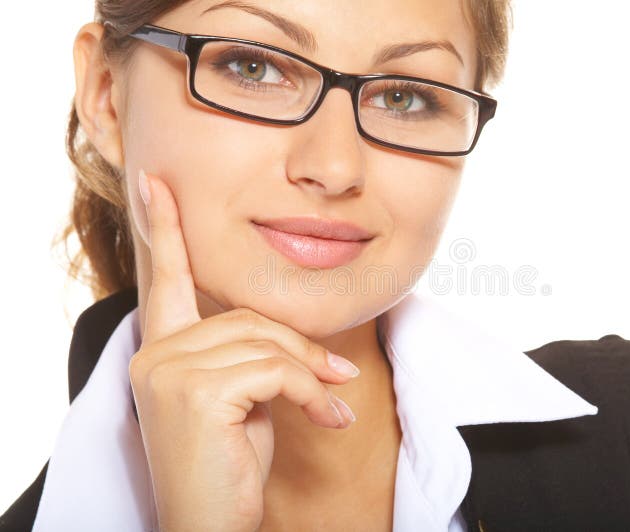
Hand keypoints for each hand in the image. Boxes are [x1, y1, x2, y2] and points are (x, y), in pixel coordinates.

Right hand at [130, 170, 358, 531]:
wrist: (211, 526)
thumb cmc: (230, 465)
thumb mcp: (242, 399)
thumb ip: (248, 355)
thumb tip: (295, 340)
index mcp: (161, 350)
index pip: (165, 279)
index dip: (164, 228)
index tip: (156, 184)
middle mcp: (155, 354)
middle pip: (248, 317)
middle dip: (301, 348)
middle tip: (338, 378)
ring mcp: (169, 370)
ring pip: (267, 343)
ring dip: (312, 375)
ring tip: (335, 404)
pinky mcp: (196, 391)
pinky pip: (277, 370)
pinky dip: (312, 394)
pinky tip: (329, 419)